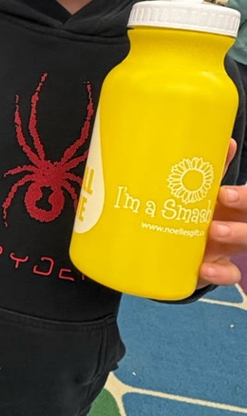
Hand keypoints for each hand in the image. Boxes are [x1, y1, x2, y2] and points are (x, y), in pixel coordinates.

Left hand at [200, 139, 245, 287]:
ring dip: (236, 234)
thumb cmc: (191, 213)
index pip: (246, 196)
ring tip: (215, 230)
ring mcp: (229, 248)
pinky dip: (220, 273)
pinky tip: (205, 269)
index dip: (244, 194)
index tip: (224, 190)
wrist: (175, 252)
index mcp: (232, 203)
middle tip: (224, 197)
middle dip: (244, 203)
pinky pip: (229, 274)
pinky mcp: (217, 269)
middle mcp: (235, 223)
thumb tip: (221, 141)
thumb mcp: (196, 192)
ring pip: (246, 241)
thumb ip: (205, 170)